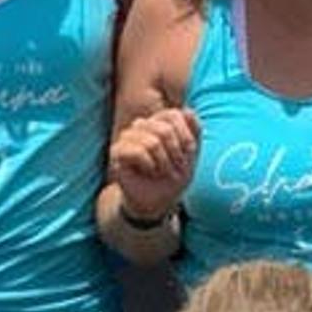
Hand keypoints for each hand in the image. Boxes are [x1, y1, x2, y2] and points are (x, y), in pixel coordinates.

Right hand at [108, 105, 201, 220]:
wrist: (157, 202)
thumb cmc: (173, 176)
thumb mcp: (192, 153)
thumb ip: (194, 130)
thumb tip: (187, 110)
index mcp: (159, 121)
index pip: (174, 114)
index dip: (185, 136)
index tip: (190, 154)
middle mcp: (142, 125)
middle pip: (164, 129)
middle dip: (176, 153)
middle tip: (176, 168)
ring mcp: (128, 137)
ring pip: (152, 142)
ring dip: (164, 163)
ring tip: (163, 172)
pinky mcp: (117, 152)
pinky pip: (138, 152)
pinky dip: (150, 165)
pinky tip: (151, 172)